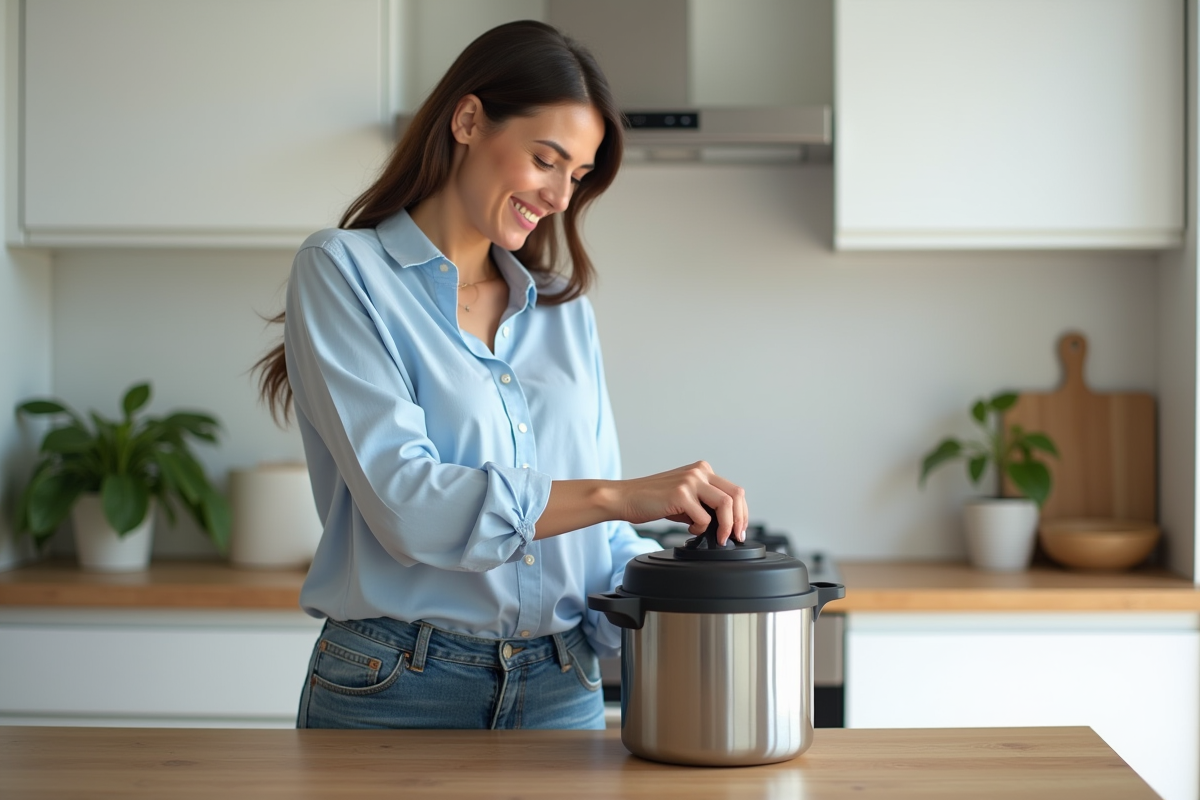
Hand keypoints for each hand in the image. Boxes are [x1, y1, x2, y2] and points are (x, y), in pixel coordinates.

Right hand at [616, 461, 747, 544]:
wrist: (625, 498)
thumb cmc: (652, 501)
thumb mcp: (684, 498)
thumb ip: (704, 504)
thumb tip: (725, 524)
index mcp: (702, 470)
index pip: (734, 490)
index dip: (742, 513)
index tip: (739, 530)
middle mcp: (699, 471)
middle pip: (735, 495)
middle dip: (739, 520)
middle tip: (735, 537)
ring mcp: (690, 481)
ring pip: (725, 504)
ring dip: (726, 526)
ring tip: (717, 538)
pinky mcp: (681, 494)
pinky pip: (703, 517)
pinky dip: (700, 529)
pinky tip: (688, 529)